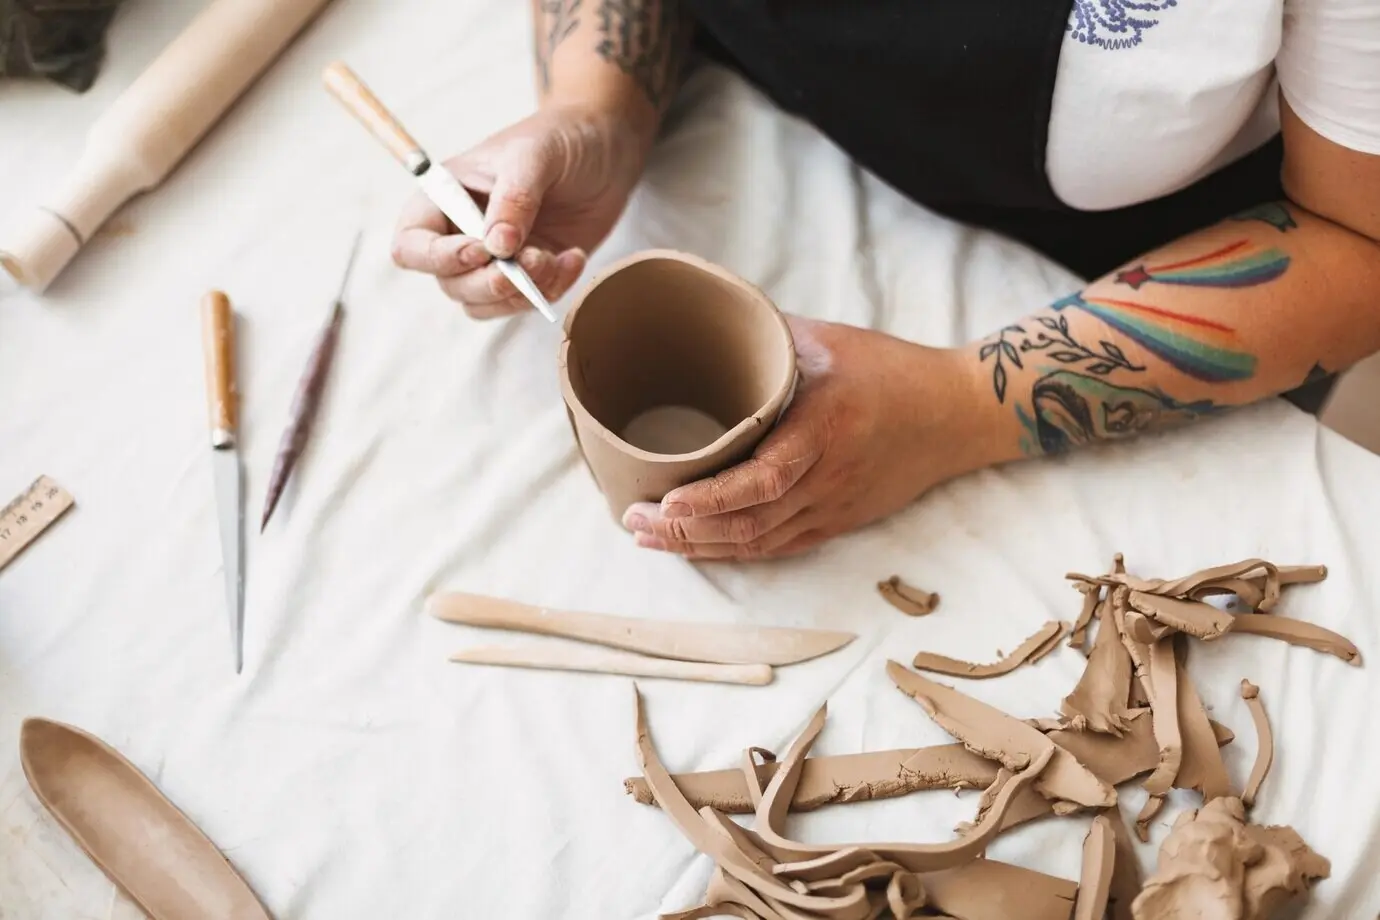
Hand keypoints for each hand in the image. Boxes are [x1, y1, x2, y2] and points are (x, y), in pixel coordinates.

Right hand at [391, 104, 646, 317]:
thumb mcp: (535, 156)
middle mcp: (460, 233)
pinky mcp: (527, 274)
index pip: (411, 244)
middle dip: (490, 283)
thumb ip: (514, 198)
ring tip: (555, 259)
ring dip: (519, 294)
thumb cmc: (558, 138)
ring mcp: (494, 259)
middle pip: (450, 283)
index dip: (437, 258)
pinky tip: (574, 258)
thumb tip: (497, 248)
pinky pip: (525, 303)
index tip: (481, 250)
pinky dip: (550, 290)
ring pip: (484, 303)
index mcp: (444, 198)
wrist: (603, 147)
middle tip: (532, 261)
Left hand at [621, 317, 995, 559]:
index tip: (665, 502)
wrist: (956, 415)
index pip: (764, 478)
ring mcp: (834, 507)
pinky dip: (734, 552)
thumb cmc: (890, 370)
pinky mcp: (838, 522)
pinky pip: (779, 547)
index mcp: (825, 429)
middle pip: (750, 523)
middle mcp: (829, 477)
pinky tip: (698, 548)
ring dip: (701, 547)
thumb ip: (768, 333)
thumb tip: (705, 310)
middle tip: (633, 521)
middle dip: (686, 531)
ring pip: (759, 543)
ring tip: (650, 538)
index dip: (712, 498)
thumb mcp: (828, 340)